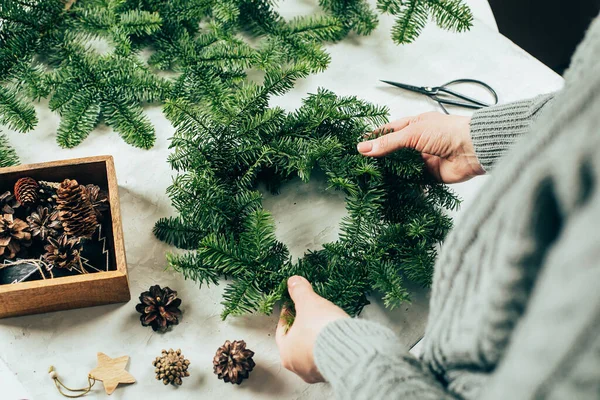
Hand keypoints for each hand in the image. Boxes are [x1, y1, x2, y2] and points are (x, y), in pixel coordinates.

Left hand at [276, 276, 348, 382]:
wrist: (349, 350)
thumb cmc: (322, 329)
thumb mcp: (309, 304)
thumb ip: (300, 292)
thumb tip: (293, 281)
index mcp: (286, 352)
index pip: (282, 330)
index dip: (288, 314)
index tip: (293, 305)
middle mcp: (298, 366)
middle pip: (296, 342)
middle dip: (303, 328)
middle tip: (309, 314)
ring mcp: (316, 373)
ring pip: (312, 352)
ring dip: (316, 339)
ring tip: (324, 325)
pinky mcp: (333, 373)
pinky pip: (327, 357)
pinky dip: (328, 347)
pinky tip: (335, 337)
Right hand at [357, 112, 484, 182]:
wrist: (473, 149)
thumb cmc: (447, 132)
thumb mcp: (413, 133)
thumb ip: (388, 143)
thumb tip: (363, 149)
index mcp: (415, 125)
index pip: (389, 131)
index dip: (374, 138)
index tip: (358, 146)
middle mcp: (418, 142)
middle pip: (393, 150)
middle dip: (379, 157)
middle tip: (361, 165)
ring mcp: (423, 159)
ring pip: (401, 167)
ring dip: (389, 172)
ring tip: (370, 178)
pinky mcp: (429, 175)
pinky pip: (412, 181)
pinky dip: (402, 184)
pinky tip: (389, 188)